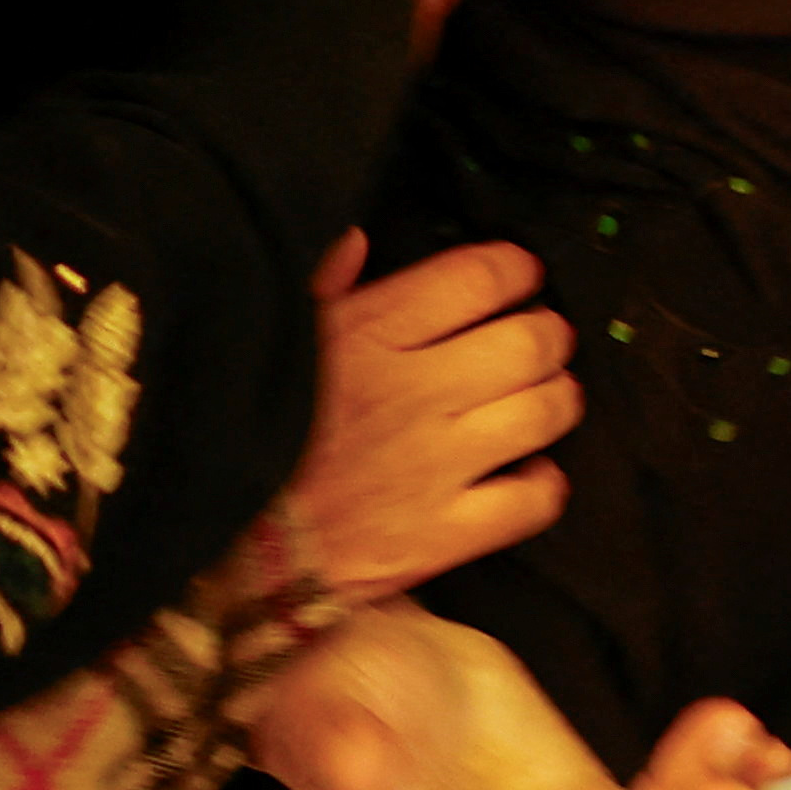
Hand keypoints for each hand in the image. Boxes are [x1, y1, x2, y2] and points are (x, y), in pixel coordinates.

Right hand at [286, 234, 577, 594]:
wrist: (233, 550)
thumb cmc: (255, 437)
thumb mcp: (277, 343)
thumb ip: (321, 288)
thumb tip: (357, 239)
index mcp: (369, 335)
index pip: (479, 278)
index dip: (515, 268)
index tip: (519, 275)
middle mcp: (414, 394)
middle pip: (532, 342)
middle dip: (548, 334)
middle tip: (539, 339)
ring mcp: (436, 466)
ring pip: (546, 412)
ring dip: (557, 398)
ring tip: (541, 396)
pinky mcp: (445, 533)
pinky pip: (534, 500)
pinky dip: (543, 484)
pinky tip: (525, 471)